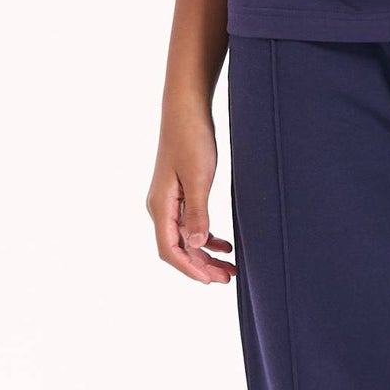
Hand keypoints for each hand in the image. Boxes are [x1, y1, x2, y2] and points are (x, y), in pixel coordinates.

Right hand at [147, 106, 235, 284]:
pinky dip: (206, 238)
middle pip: (178, 248)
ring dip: (205, 255)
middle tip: (229, 278)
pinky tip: (225, 245)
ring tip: (230, 268)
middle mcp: (160, 207)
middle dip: (201, 266)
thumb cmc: (192, 139)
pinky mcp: (179, 193)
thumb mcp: (199, 177)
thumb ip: (197, 213)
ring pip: (185, 239)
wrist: (186, 109)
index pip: (170, 250)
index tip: (212, 281)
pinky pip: (189, 224)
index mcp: (160, 206)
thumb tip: (196, 245)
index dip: (190, 268)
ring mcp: (168, 201)